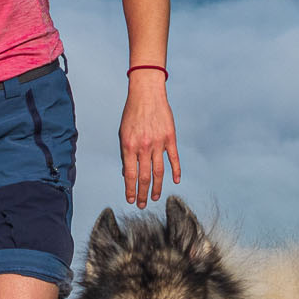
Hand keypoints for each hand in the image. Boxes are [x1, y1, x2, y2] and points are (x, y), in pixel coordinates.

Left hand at [120, 70, 180, 207]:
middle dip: (142, 193)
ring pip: (159, 172)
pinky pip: (174, 158)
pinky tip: (176, 181)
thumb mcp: (123, 133)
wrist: (146, 93)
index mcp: (129, 146)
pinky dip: (176, 171)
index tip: (131, 199)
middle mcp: (144, 147)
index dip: (130, 189)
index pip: (130, 174)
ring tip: (154, 197)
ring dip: (156, 187)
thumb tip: (127, 173)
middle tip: (142, 204)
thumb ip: (126, 153)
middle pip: (145, 177)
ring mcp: (158, 143)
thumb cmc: (132, 113)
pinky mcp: (170, 138)